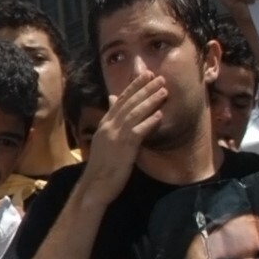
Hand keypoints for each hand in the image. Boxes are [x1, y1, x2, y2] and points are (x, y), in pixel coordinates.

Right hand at [77, 73, 167, 206]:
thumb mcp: (105, 140)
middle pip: (128, 103)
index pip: (120, 100)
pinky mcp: (124, 147)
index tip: (146, 75)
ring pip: (134, 113)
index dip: (133, 86)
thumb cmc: (102, 164)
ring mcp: (116, 136)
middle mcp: (109, 126)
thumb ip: (110, 121)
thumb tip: (112, 102)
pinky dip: (149, 121)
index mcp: (105, 124)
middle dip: (144, 88)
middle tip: (159, 77)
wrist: (95, 184)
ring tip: (164, 91)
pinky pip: (138, 131)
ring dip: (150, 101)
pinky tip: (159, 114)